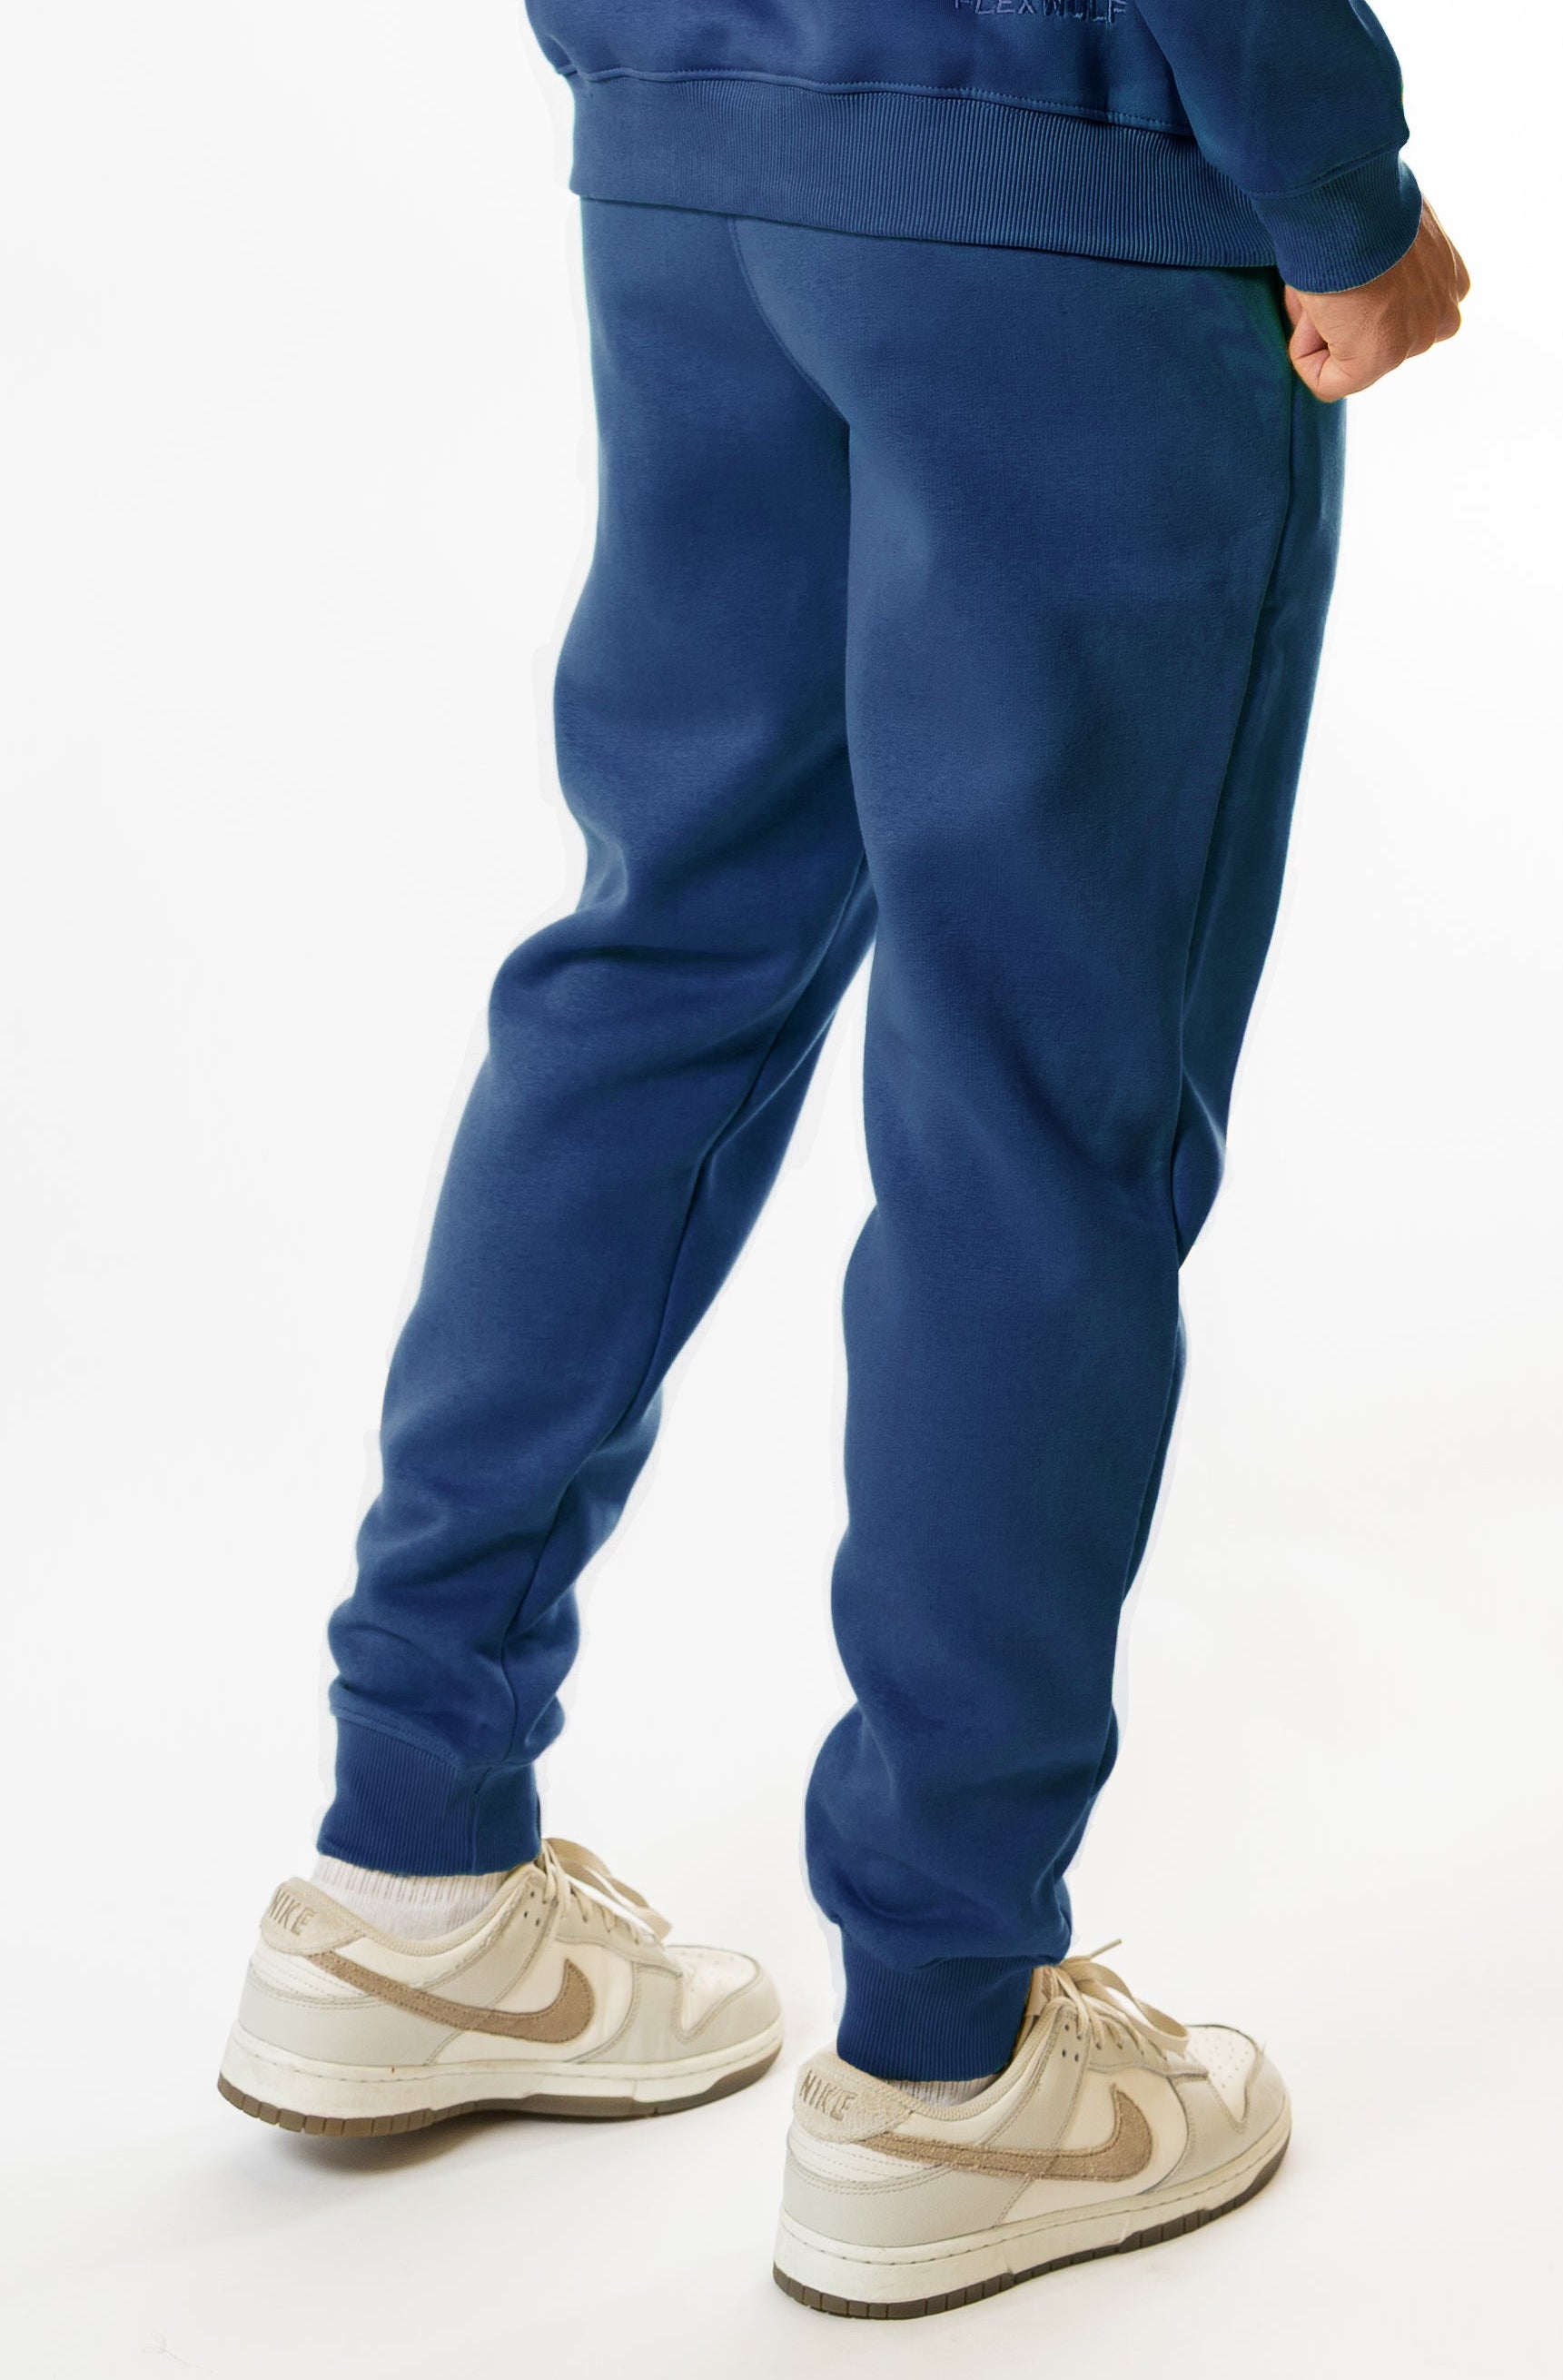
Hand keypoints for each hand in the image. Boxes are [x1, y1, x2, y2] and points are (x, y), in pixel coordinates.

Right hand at [1284, 204, 1469, 400]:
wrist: (1353, 201)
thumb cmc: (1363, 201)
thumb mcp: (1389, 228)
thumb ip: (1388, 264)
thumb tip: (1348, 296)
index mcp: (1450, 281)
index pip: (1403, 313)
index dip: (1362, 294)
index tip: (1352, 260)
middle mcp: (1442, 314)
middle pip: (1374, 340)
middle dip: (1345, 316)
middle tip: (1335, 272)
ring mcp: (1414, 341)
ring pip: (1349, 359)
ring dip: (1324, 328)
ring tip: (1328, 285)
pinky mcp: (1378, 360)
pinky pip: (1326, 382)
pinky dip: (1304, 353)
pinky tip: (1315, 310)